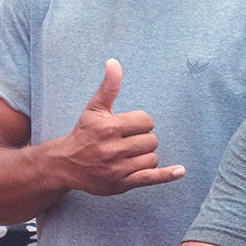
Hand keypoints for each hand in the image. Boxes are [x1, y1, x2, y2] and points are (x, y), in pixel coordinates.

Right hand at [53, 60, 183, 196]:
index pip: (146, 121)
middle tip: (126, 142)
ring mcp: (118, 168)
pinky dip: (167, 175)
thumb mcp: (94, 108)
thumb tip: (114, 62)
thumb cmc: (84, 133)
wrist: (66, 164)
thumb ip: (109, 86)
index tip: (127, 127)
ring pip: (152, 158)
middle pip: (151, 140)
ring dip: (145, 155)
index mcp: (109, 127)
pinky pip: (151, 178)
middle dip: (142, 139)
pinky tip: (180, 171)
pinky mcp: (122, 184)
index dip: (140, 123)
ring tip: (128, 155)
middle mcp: (114, 149)